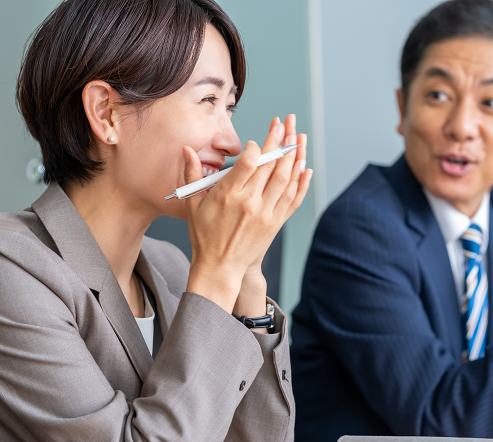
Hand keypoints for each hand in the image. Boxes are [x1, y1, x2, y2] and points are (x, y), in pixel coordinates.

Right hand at [184, 115, 312, 313]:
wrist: (220, 267)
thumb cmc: (204, 236)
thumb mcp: (193, 204)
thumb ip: (192, 174)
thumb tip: (186, 150)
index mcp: (228, 195)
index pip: (249, 162)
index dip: (256, 147)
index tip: (255, 141)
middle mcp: (250, 202)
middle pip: (270, 164)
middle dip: (279, 140)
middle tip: (285, 123)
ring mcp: (266, 213)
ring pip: (286, 177)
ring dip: (294, 155)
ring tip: (298, 136)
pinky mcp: (275, 223)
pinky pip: (293, 197)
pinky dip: (301, 180)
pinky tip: (305, 165)